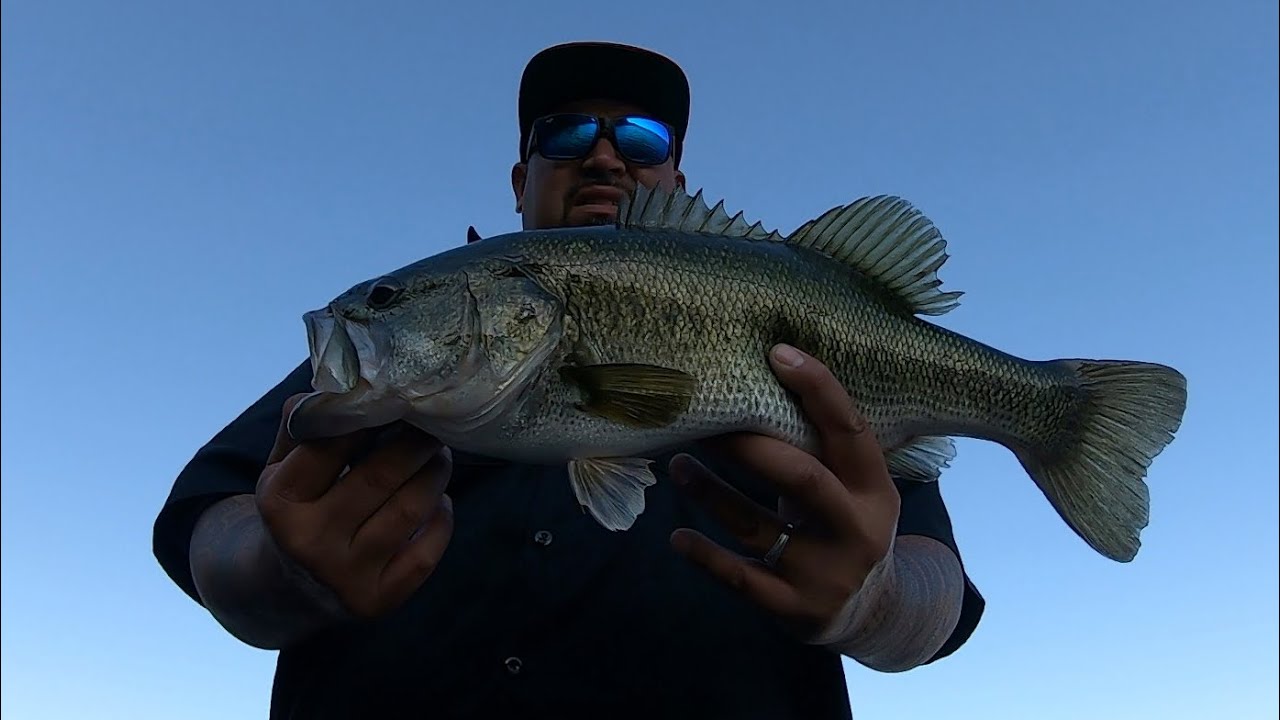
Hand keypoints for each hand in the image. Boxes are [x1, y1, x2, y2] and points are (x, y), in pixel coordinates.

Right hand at [254, 393, 454, 619]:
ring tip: (439, 454)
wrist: (288, 587)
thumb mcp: (281, 467)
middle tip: (433, 423)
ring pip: (412, 510)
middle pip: (381, 476)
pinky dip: (441, 517)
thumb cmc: (297, 507)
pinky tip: (437, 500)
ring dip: (435, 473)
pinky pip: (428, 549)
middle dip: (416, 441)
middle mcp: (310, 542)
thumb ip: (308, 424)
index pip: (333, 446)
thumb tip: (347, 378)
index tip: (400, 396)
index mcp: (280, 501)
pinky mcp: (379, 601)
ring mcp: (346, 577)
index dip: (372, 416)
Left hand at [669, 344, 900, 640]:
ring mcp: (825, 575)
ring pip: (756, 526)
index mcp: (875, 490)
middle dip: (747, 446)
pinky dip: (704, 555)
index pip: (850, 431)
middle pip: (800, 478)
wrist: (870, 614)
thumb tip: (759, 375)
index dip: (818, 389)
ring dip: (710, 492)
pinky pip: (740, 579)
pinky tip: (678, 536)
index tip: (777, 353)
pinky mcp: (795, 610)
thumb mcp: (852, 489)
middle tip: (706, 421)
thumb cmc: (842, 525)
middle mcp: (856, 532)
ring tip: (678, 465)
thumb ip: (820, 448)